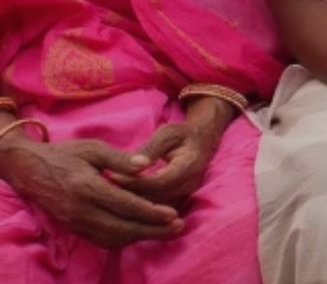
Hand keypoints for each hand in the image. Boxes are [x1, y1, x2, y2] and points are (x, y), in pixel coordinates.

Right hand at [0, 137, 181, 247]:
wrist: (29, 169)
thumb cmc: (65, 154)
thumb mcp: (93, 148)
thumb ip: (120, 159)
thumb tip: (146, 165)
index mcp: (87, 187)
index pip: (125, 205)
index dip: (150, 212)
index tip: (172, 214)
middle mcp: (81, 210)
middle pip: (122, 228)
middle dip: (152, 230)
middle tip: (178, 226)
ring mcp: (75, 222)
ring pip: (112, 237)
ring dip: (141, 237)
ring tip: (166, 231)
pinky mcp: (74, 227)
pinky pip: (101, 239)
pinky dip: (124, 239)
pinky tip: (141, 233)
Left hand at [107, 100, 229, 205]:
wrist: (202, 143)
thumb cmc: (182, 135)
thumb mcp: (168, 133)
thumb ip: (152, 148)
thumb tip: (136, 164)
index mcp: (189, 166)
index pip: (159, 182)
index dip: (135, 182)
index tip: (112, 177)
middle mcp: (189, 185)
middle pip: (156, 199)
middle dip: (129, 196)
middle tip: (104, 190)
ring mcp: (185, 196)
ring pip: (156, 210)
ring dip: (132, 205)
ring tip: (109, 197)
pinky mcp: (178, 202)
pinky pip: (156, 213)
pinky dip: (138, 209)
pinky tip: (121, 202)